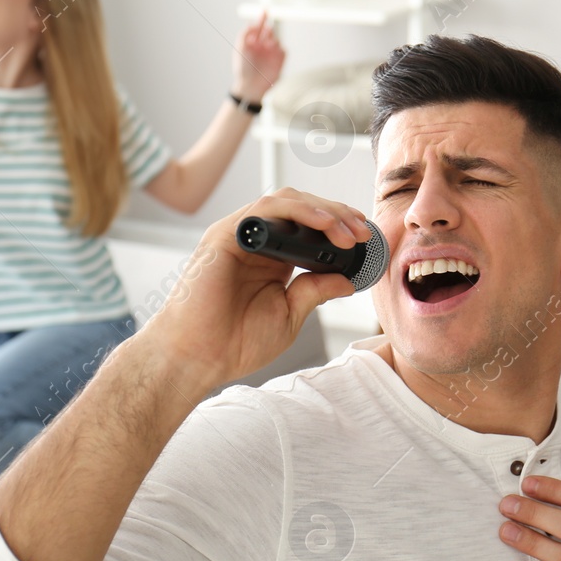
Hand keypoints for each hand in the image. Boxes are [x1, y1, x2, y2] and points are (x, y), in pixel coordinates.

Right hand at [134, 188, 370, 394]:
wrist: (195, 359)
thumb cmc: (233, 342)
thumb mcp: (288, 315)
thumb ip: (314, 291)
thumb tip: (347, 278)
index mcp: (271, 259)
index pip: (308, 227)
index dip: (338, 226)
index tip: (365, 238)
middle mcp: (255, 242)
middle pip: (301, 209)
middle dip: (337, 215)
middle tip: (363, 231)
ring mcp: (239, 235)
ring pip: (286, 201)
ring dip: (323, 211)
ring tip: (349, 230)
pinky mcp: (224, 235)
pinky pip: (266, 209)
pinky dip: (298, 211)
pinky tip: (323, 223)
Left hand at [232, 11, 283, 102]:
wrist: (251, 85)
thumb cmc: (243, 67)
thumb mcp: (240, 47)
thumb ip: (245, 33)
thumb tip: (253, 24)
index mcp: (252, 42)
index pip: (258, 27)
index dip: (262, 18)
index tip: (265, 10)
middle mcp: (262, 46)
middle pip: (269, 31)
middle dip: (267, 31)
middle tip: (265, 35)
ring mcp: (271, 53)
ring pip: (276, 39)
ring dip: (273, 40)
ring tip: (267, 46)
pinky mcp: (279, 61)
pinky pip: (283, 50)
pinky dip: (279, 49)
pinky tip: (274, 53)